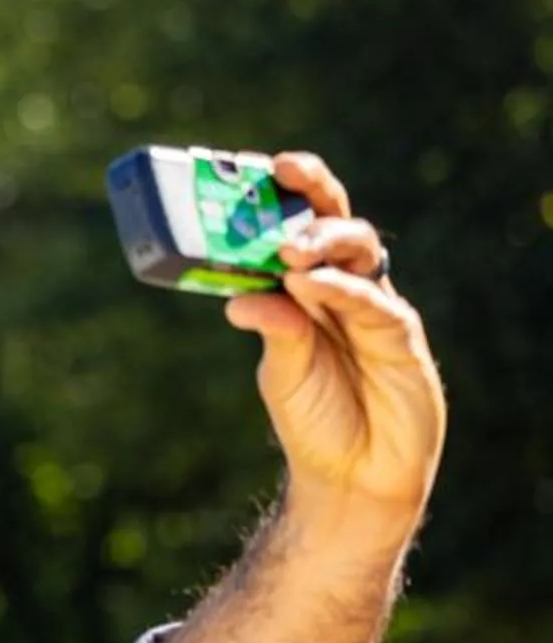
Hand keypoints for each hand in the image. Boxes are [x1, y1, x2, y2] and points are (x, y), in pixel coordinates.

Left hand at [222, 153, 446, 543]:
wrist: (351, 478)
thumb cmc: (313, 419)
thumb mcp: (279, 372)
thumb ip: (271, 330)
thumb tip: (240, 297)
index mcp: (308, 291)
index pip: (301, 227)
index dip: (287, 193)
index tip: (259, 165)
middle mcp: (344, 291)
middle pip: (337, 223)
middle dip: (311, 192)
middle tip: (278, 174)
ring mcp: (376, 311)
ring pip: (359, 252)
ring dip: (321, 240)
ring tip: (285, 247)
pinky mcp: (402, 340)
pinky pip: (375, 303)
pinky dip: (342, 290)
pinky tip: (313, 284)